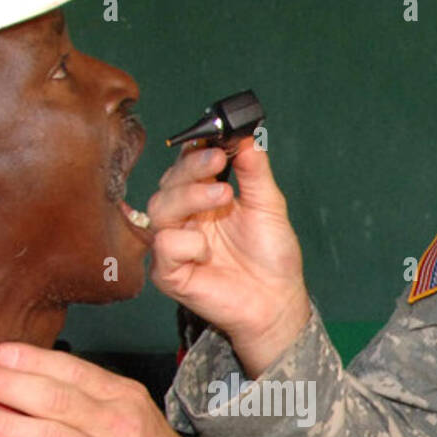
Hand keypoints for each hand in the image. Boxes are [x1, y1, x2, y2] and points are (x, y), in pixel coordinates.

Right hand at [148, 139, 311, 375]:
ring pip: (159, 209)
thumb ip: (255, 170)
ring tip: (223, 199)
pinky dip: (186, 244)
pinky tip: (207, 251)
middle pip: (168, 183)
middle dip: (191, 169)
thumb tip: (246, 135)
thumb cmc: (272, 256)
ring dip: (189, 197)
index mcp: (205, 198)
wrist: (278, 300)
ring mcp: (175, 245)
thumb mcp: (269, 204)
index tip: (216, 143)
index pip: (187, 166)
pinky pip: (163, 247)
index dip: (196, 151)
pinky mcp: (169, 273)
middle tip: (219, 164)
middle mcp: (186, 218)